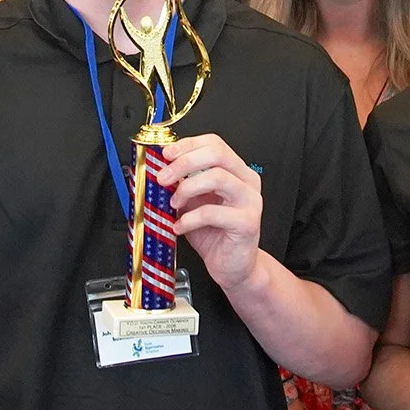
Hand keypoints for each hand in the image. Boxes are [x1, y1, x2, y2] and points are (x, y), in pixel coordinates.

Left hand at [158, 134, 264, 290]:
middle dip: (184, 163)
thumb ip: (183, 184)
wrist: (233, 266)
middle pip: (216, 154)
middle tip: (163, 177)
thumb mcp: (193, 202)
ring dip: (187, 188)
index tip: (166, 154)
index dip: (187, 145)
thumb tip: (159, 170)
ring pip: (217, 177)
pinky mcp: (247, 223)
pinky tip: (180, 226)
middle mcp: (247, 182)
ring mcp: (250, 201)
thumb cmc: (214, 234)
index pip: (214, 143)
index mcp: (236, 171)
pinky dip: (189, 218)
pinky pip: (213, 212)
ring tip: (173, 203)